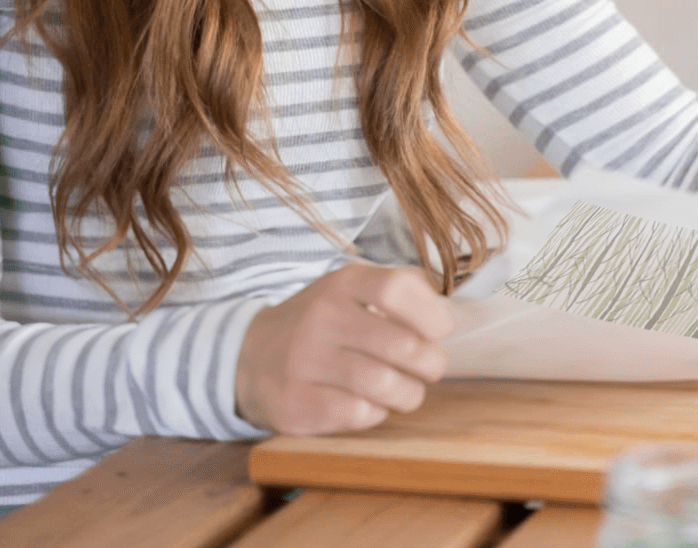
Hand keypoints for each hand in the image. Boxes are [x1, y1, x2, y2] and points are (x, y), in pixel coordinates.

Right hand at [234, 262, 452, 434]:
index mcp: (343, 284)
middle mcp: (322, 317)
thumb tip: (449, 310)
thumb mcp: (353, 291)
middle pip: (401, 345)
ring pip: (384, 384)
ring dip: (409, 393)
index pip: (397, 289)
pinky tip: (370, 404)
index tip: (440, 330)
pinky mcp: (296, 402)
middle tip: (430, 368)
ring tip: (406, 390)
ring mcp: (305, 361)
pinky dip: (377, 413)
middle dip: (431, 363)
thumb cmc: (322, 325)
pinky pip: (359, 414)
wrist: (248, 358)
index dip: (432, 314)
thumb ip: (402, 290)